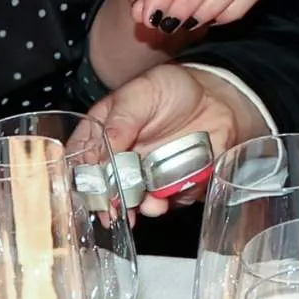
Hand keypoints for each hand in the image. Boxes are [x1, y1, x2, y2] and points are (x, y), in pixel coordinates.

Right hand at [87, 64, 268, 216]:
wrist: (215, 98)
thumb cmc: (172, 88)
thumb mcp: (141, 93)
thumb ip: (121, 121)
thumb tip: (103, 150)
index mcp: (104, 132)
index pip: (83, 157)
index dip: (83, 176)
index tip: (90, 189)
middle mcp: (120, 157)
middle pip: (104, 186)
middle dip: (107, 202)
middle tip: (112, 210)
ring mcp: (144, 174)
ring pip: (132, 199)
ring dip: (136, 207)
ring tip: (145, 205)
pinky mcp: (169, 186)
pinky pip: (162, 201)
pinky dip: (161, 205)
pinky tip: (161, 202)